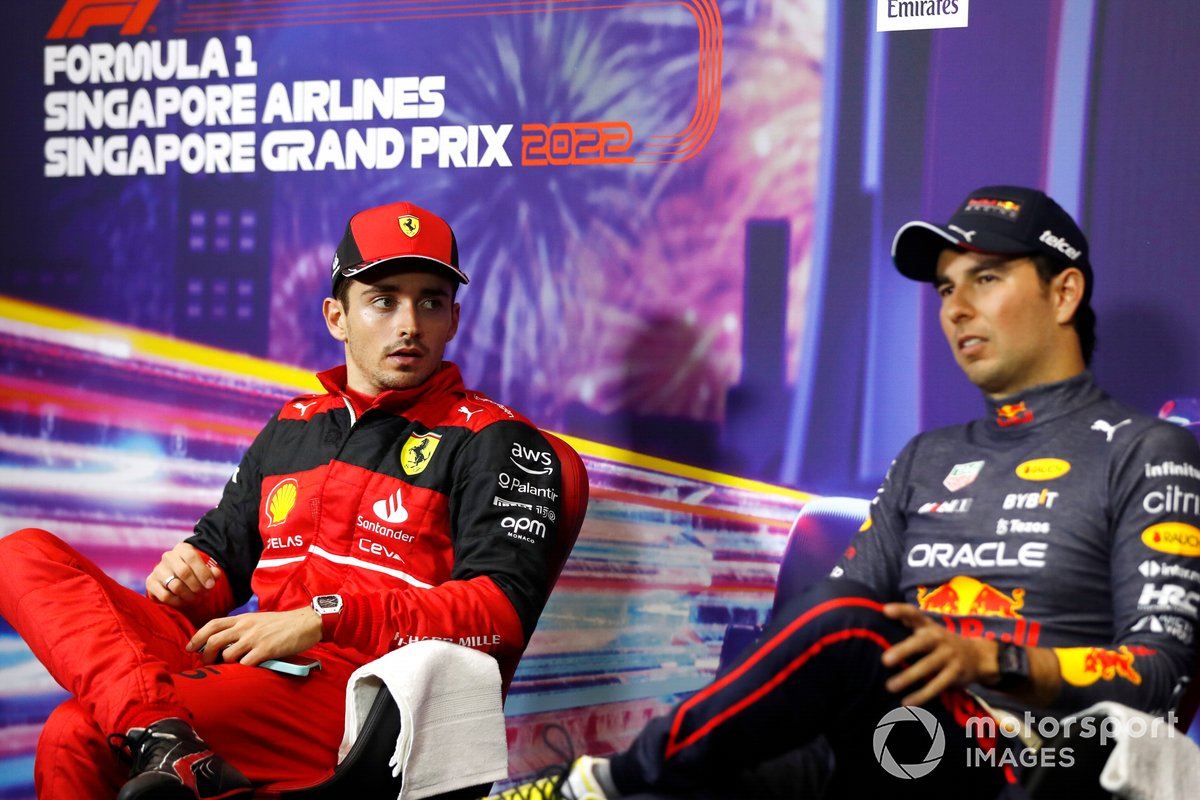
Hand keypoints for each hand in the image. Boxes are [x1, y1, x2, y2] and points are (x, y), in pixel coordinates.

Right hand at [147, 542, 221, 607]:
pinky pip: (165, 596)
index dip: (203, 572)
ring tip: (196, 599)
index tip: (211, 585)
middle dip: (197, 587)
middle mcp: (168, 556)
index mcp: (182, 549)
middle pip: (184, 572)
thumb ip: (212, 572)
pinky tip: (184, 602)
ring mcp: (158, 569)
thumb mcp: (205, 570)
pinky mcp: (150, 583)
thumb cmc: (194, 574)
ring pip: (175, 586)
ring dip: (189, 596)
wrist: (175, 579)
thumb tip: (215, 574)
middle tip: (204, 595)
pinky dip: (178, 602)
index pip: (192, 557)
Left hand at [186, 607, 321, 666]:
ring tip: (233, 667)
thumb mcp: (259, 620)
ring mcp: (255, 638)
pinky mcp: (265, 650)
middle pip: (213, 640)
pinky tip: (249, 669)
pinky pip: (245, 663)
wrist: (307, 622)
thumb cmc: (284, 623)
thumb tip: (227, 642)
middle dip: (205, 655)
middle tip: (207, 663)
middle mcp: (245, 627)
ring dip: (227, 664)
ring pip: (227, 654)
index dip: (197, 636)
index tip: (190, 647)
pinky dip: (244, 669)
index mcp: (243, 618)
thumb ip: (243, 628)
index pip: (212, 624)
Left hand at [879, 603, 995, 706]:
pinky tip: (907, 702)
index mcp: (928, 626)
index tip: (885, 610)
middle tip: (885, 660)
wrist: (978, 656)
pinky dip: (922, 695)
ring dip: (909, 677)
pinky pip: (937, 685)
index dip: (901, 611)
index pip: (914, 614)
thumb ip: (909, 623)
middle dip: (904, 650)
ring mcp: (949, 656)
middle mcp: (939, 638)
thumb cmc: (941, 642)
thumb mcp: (929, 629)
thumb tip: (881, 615)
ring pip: (928, 667)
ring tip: (890, 686)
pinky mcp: (955, 673)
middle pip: (921, 643)